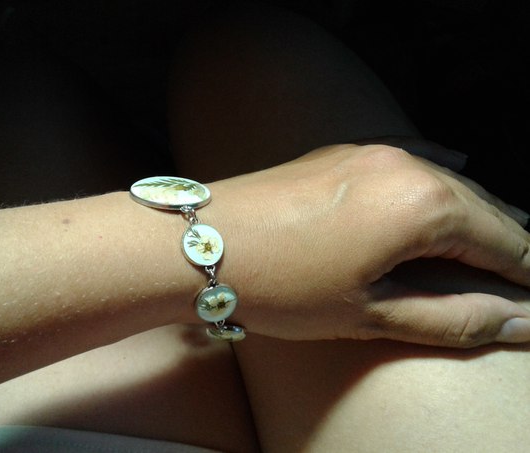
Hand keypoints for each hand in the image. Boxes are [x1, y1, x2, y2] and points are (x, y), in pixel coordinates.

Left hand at [211, 144, 529, 346]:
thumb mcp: (369, 314)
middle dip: (506, 247)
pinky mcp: (345, 152)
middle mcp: (406, 164)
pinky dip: (435, 190)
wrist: (200, 243)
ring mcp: (372, 151)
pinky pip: (411, 167)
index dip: (526, 276)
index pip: (507, 242)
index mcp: (424, 205)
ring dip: (471, 220)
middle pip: (483, 209)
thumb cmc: (281, 283)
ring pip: (447, 186)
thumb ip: (452, 316)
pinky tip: (447, 195)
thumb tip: (517, 321)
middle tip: (515, 283)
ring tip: (487, 254)